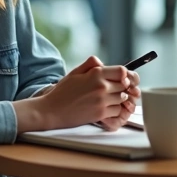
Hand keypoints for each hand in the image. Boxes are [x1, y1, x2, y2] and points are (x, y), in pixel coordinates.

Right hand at [13, 56, 137, 132]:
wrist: (51, 110)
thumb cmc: (63, 91)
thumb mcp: (75, 72)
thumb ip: (91, 64)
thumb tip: (103, 63)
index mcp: (96, 74)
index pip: (122, 71)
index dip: (125, 75)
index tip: (122, 79)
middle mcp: (101, 86)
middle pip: (125, 85)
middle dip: (122, 87)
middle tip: (115, 90)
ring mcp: (102, 101)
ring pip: (122, 98)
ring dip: (118, 99)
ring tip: (108, 99)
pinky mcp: (100, 113)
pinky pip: (117, 110)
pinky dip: (114, 110)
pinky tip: (104, 108)